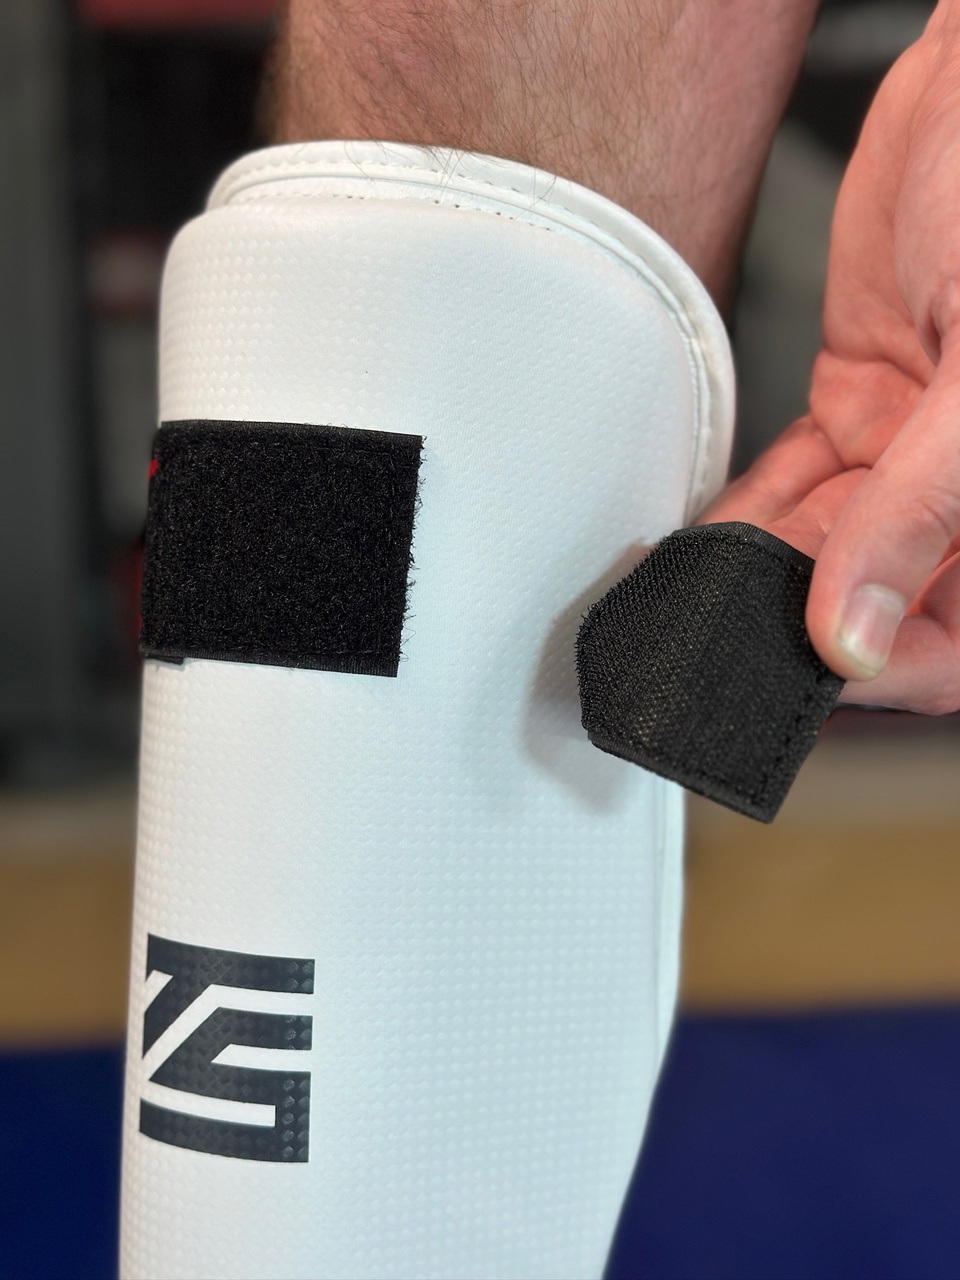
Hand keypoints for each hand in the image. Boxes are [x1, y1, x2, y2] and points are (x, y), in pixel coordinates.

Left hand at [704, 7, 959, 712]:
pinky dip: (750, 509)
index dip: (889, 669)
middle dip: (803, 620)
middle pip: (882, 600)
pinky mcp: (862, 398)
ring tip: (698, 594)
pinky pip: (797, 480)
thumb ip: (920, 510)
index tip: (807, 672)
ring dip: (762, 570)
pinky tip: (707, 536)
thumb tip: (857, 631)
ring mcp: (913, 447)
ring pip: (827, 545)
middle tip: (727, 637)